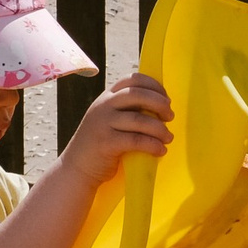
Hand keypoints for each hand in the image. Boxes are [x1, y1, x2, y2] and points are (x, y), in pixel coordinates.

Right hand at [53, 72, 172, 187]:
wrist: (77, 167)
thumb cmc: (101, 143)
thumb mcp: (110, 119)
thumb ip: (128, 109)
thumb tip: (162, 106)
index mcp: (107, 96)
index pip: (132, 79)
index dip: (154, 86)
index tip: (166, 98)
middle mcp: (103, 106)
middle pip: (138, 95)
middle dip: (160, 104)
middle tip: (170, 117)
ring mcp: (103, 123)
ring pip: (140, 119)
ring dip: (160, 129)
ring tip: (168, 137)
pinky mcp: (106, 142)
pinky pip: (136, 140)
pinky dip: (153, 145)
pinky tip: (160, 150)